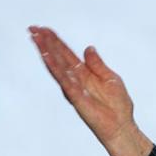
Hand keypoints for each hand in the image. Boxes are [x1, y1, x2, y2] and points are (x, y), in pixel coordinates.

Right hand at [28, 25, 151, 155]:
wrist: (122, 127)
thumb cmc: (118, 106)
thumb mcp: (111, 78)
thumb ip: (97, 64)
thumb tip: (88, 48)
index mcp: (84, 73)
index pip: (66, 54)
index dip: (56, 41)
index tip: (44, 29)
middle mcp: (76, 79)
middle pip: (58, 57)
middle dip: (46, 43)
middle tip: (33, 28)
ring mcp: (74, 88)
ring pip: (57, 66)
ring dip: (46, 52)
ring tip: (36, 38)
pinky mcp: (76, 97)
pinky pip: (63, 80)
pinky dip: (55, 67)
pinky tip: (47, 56)